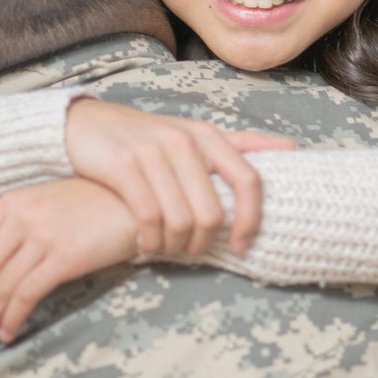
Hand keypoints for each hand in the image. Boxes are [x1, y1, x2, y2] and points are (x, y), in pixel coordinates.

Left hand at [0, 179, 137, 357]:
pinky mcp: (65, 256)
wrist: (140, 202)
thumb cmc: (94, 206)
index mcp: (9, 203)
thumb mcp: (46, 203)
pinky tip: (7, 334)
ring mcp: (43, 236)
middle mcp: (21, 217)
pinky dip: (11, 318)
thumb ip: (14, 226)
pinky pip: (27, 294)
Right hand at [64, 100, 294, 256]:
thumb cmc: (147, 139)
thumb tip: (290, 148)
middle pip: (212, 212)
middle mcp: (185, 140)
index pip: (248, 180)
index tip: (243, 245)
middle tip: (192, 252)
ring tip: (168, 249)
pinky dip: (151, 241)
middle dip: (204, 243)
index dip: (251, 218)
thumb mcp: (194, 135)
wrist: (86, 125)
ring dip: (176, 246)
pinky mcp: (123, 165)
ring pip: (181, 220)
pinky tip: (146, 244)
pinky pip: (149, 218)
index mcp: (208, 135)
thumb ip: (239, 144)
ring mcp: (153, 151)